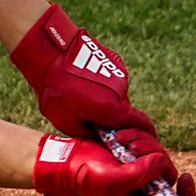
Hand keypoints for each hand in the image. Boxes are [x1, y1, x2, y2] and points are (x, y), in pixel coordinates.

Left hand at [8, 1, 166, 152]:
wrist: (50, 52)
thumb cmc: (55, 90)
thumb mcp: (67, 122)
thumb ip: (89, 134)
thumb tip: (100, 139)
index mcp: (113, 108)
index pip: (142, 125)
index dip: (146, 135)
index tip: (143, 142)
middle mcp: (121, 91)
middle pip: (125, 112)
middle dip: (114, 120)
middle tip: (92, 121)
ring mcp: (118, 74)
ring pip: (117, 96)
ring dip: (106, 101)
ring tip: (81, 98)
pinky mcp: (113, 62)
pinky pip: (111, 81)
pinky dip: (101, 87)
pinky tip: (82, 82)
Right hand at [31, 134, 195, 195]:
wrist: (68, 159)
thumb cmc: (85, 176)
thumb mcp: (112, 180)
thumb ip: (140, 175)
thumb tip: (161, 163)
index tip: (185, 177)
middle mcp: (144, 193)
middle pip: (169, 175)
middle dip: (155, 158)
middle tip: (133, 148)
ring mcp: (140, 174)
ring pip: (160, 156)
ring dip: (144, 144)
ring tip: (122, 141)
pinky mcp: (136, 157)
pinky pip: (149, 145)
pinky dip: (138, 137)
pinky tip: (120, 137)